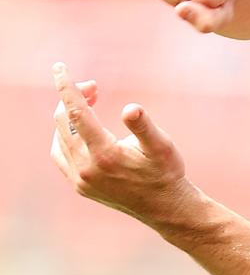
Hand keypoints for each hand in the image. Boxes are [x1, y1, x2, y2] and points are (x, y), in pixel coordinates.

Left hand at [49, 63, 194, 223]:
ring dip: (69, 117)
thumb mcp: (161, 146)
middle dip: (75, 99)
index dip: (67, 87)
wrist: (165, 207)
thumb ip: (143, 126)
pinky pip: (60, 155)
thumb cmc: (166, 172)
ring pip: (59, 138)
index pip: (76, 112)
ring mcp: (80, 179)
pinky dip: (63, 136)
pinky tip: (78, 129)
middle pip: (64, 122)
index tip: (59, 67)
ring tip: (89, 104)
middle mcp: (86, 168)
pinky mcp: (80, 186)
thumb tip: (130, 108)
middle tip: (95, 87)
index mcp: (104, 154)